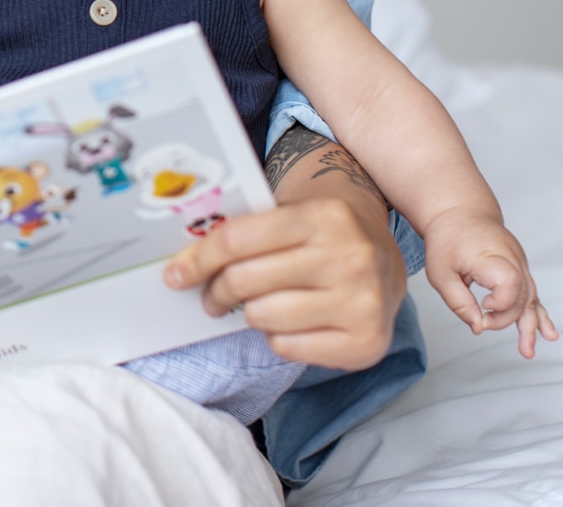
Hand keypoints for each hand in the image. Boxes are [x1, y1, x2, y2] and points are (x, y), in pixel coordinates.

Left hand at [163, 195, 406, 371]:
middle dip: (216, 291)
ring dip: (248, 314)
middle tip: (211, 296)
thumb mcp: (294, 215)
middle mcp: (348, 257)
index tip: (176, 274)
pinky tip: (288, 323)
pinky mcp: (367, 342)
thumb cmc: (325, 235)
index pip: (238, 239)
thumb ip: (248, 232)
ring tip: (254, 307)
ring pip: (264, 317)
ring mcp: (361, 302)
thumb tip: (183, 264)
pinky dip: (276, 338)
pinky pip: (289, 347)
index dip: (198, 259)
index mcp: (323, 216)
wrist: (386, 256)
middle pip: (246, 280)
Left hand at [421, 207, 558, 358]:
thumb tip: (478, 327)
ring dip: (531, 326)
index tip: (483, 306)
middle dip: (507, 319)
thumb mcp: (440, 272)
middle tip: (485, 325)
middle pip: (523, 296)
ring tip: (527, 352)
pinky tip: (549, 334)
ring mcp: (520, 263)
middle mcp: (513, 259)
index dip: (501, 304)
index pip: (511, 285)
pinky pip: (532, 293)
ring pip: (532, 297)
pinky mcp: (520, 269)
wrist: (460, 213)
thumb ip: (458, 301)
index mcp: (492, 256)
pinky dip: (538, 314)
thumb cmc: (447, 241)